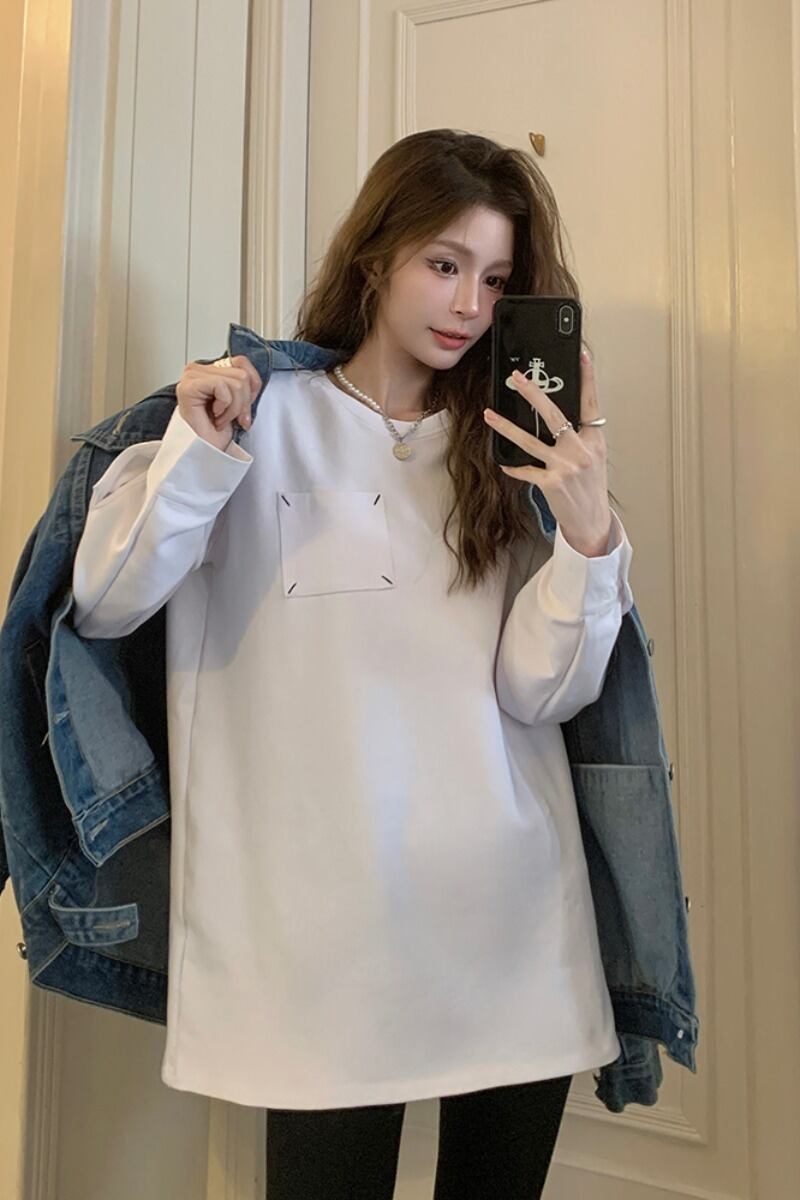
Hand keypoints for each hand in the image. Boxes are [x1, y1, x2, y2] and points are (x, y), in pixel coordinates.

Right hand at [175, 355, 261, 450]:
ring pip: (237, 382)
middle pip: (242, 374)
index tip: (243, 409)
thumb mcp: (238, 402)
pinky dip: (225, 407)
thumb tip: (253, 378)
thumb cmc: (216, 432)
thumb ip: (243, 383)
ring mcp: (191, 376)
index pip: (242, 362)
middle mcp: (198, 370)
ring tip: (221, 419)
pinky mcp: (188, 386)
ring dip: (234, 409)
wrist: (206, 454)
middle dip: (243, 403)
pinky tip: (215, 417)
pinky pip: (223, 387)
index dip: (251, 388)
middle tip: (232, 419)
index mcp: (209, 370)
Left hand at [483, 350, 611, 556]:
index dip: (587, 378)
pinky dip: (513, 467)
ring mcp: (565, 466)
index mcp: (594, 440)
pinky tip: (504, 463)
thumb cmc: (591, 488)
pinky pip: (525, 469)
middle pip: (553, 414)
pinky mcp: (550, 482)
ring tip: (489, 415)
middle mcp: (580, 450)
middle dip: (532, 393)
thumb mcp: (593, 458)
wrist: (592, 521)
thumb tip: (559, 418)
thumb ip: (580, 437)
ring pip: (529, 440)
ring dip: (506, 427)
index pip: (590, 403)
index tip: (581, 355)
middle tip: (516, 377)